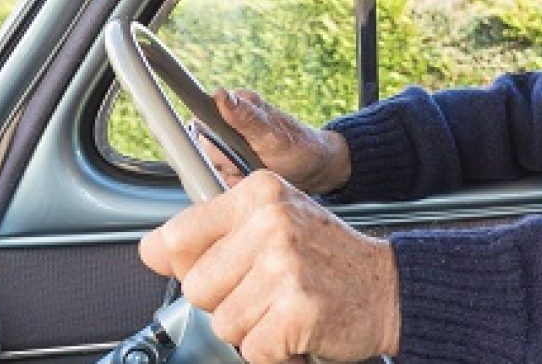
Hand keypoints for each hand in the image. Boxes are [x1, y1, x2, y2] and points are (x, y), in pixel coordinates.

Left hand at [139, 170, 399, 361]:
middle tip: (270, 291)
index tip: (225, 270)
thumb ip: (214, 233)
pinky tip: (300, 328)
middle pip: (197, 288)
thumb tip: (150, 250)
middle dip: (229, 302)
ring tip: (288, 308)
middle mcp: (271, 222)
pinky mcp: (295, 308)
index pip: (178, 236)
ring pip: (224, 323)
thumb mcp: (275, 224)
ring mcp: (284, 265)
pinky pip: (253, 350)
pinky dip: (277, 353)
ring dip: (255, 329)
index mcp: (261, 194)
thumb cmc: (331, 260)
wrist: (391, 287)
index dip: (192, 266)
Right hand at [204, 88, 349, 193]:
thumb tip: (222, 95)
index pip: (201, 119)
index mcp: (236, 105)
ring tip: (256, 168)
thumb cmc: (299, 147)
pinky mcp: (230, 162)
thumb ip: (246, 117)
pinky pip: (219, 178)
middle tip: (252, 161)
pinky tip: (253, 177)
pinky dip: (235, 183)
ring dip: (232, 174)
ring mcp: (228, 144)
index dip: (212, 141)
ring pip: (210, 166)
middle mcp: (227, 122)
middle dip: (227, 162)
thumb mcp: (273, 134)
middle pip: (204, 148)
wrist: (315, 168)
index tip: (233, 152)